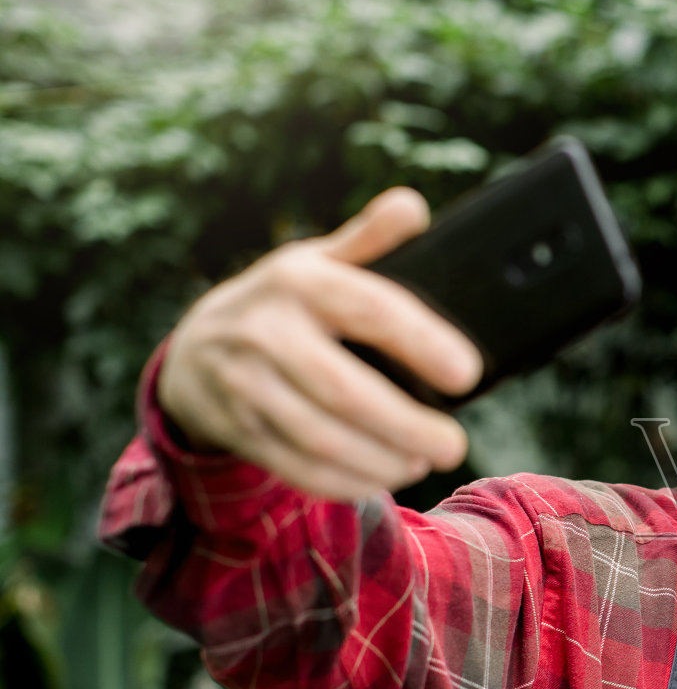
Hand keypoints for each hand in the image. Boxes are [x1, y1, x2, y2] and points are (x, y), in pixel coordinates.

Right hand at [156, 187, 483, 501]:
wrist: (196, 346)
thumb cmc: (281, 302)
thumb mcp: (317, 261)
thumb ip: (368, 240)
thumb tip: (412, 207)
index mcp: (298, 280)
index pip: (370, 309)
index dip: (422, 342)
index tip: (468, 373)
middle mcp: (265, 331)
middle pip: (344, 391)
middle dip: (406, 425)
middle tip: (454, 444)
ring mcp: (244, 383)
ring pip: (320, 437)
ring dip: (380, 459)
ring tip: (423, 461)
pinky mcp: (237, 427)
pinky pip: (295, 465)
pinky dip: (344, 481)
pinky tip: (382, 477)